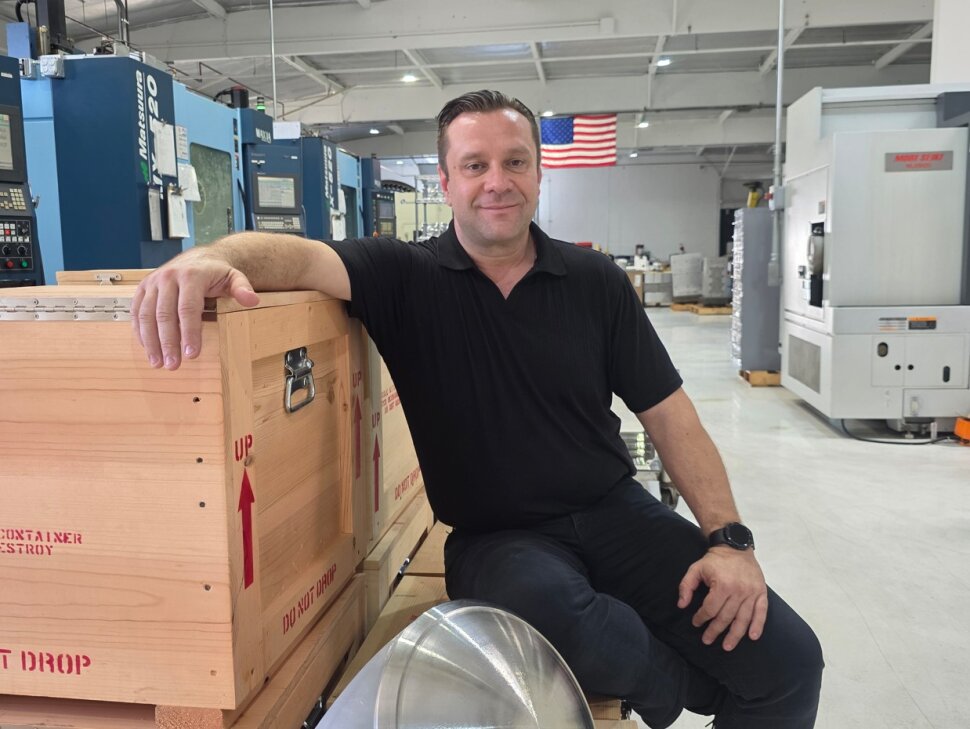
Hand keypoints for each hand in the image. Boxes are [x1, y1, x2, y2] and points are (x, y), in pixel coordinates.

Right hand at [131, 256, 259, 369]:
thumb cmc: (216, 273)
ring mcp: (153, 282)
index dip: (189, 333)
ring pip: (146, 315)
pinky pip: (137, 311)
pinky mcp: (143, 288)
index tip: (192, 354)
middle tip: (173, 365)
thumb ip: (243, 288)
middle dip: (168, 343)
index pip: (188, 308)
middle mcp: (168, 277)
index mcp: (191, 276)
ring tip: (158, 363)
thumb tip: (252, 300)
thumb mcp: (234, 277)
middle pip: (164, 314)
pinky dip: (140, 331)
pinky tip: (147, 348)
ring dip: (151, 341)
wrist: (198, 258)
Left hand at [677, 547, 767, 650]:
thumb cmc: (714, 560)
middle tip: (707, 640)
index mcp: (722, 585)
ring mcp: (751, 593)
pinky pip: (761, 612)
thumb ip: (686, 586)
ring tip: (727, 646)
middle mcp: (739, 591)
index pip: (710, 609)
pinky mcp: (761, 592)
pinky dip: (758, 626)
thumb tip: (681, 605)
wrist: (735, 547)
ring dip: (735, 635)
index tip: (696, 623)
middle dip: (715, 631)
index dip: (701, 618)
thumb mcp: (695, 569)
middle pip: (726, 617)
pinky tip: (753, 637)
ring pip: (743, 619)